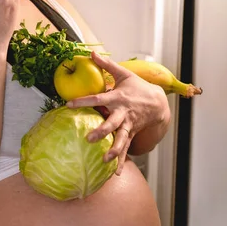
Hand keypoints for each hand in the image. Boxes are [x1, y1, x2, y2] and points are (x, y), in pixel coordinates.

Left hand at [66, 51, 169, 174]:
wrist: (158, 103)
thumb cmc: (137, 87)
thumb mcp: (123, 73)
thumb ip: (106, 64)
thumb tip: (91, 52)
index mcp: (118, 98)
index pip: (98, 99)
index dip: (83, 101)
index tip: (68, 105)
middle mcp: (122, 114)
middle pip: (111, 124)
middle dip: (101, 131)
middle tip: (89, 138)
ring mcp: (128, 126)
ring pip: (121, 140)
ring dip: (113, 150)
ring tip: (104, 160)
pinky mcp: (131, 135)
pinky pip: (125, 149)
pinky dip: (121, 162)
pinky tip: (114, 173)